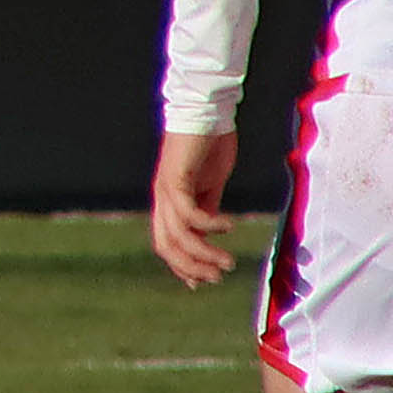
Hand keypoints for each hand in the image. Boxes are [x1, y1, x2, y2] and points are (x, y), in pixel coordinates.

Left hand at [150, 128, 241, 287]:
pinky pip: (189, 213)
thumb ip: (207, 213)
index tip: (206, 282)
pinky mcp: (176, 177)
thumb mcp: (211, 187)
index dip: (182, 266)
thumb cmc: (210, 147)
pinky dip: (209, 225)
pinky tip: (229, 226)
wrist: (207, 111)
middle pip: (166, 246)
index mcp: (169, 202)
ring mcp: (166, 188)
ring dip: (204, 254)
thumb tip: (209, 242)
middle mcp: (163, 198)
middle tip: (218, 277)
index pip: (166, 244)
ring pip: (178, 235)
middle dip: (191, 267)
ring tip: (228, 262)